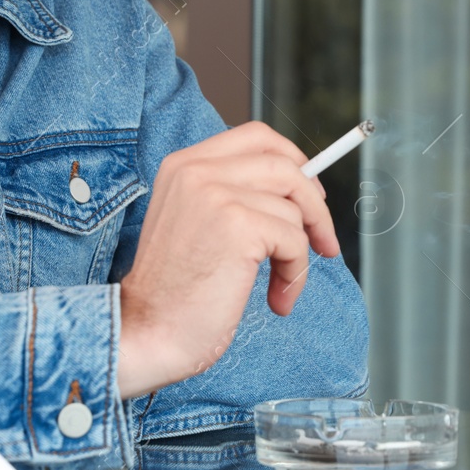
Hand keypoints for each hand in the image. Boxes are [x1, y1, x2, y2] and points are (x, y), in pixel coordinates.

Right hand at [116, 121, 339, 397]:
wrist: (147, 332)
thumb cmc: (172, 292)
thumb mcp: (193, 223)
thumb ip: (231, 196)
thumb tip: (297, 191)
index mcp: (183, 165)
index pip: (256, 136)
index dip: (293, 160)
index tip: (310, 194)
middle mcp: (197, 170)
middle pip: (285, 165)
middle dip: (314, 206)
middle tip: (322, 241)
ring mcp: (217, 193)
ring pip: (294, 208)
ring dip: (300, 255)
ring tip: (280, 286)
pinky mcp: (238, 224)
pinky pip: (295, 240)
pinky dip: (295, 274)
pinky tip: (277, 298)